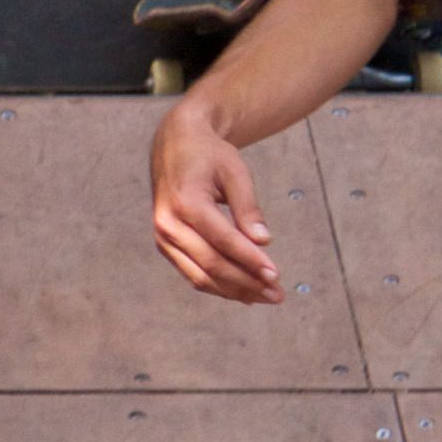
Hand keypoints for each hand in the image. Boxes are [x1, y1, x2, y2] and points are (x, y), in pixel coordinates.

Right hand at [150, 102, 281, 303]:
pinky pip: (193, 273)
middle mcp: (169, 224)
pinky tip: (244, 292)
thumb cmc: (208, 154)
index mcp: (185, 202)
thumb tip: (263, 242)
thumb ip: (248, 207)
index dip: (250, 261)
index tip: (275, 274)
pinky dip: (219, 286)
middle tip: (277, 293)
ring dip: (235, 291)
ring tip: (266, 296)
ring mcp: (163, 238)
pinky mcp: (166, 246)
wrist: (175, 145)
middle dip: (247, 283)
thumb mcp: (234, 170)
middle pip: (211, 264)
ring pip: (200, 277)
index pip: (223, 241)